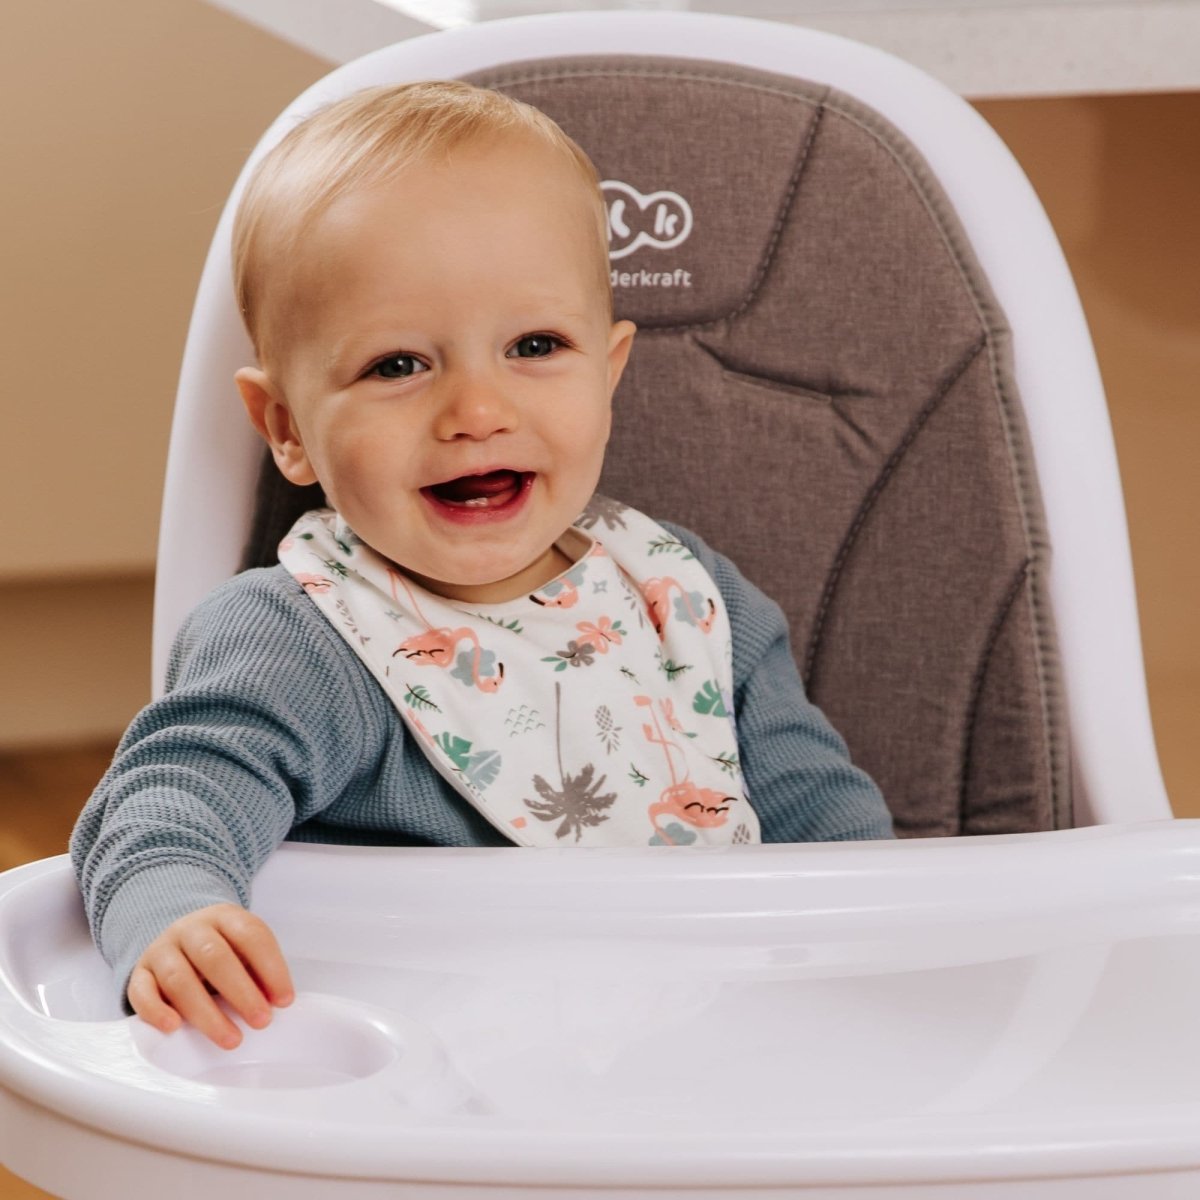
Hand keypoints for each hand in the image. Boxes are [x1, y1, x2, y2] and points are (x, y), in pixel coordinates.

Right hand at [128, 903, 293, 1048]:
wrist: (177, 935)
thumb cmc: (219, 948)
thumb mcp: (242, 948)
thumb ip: (258, 970)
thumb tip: (275, 1001)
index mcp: (224, 917)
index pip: (250, 935)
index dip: (271, 968)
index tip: (284, 1000)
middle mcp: (191, 929)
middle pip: (214, 957)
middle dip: (241, 992)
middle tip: (261, 1021)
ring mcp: (162, 950)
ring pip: (178, 978)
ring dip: (206, 1013)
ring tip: (231, 1038)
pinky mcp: (139, 973)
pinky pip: (141, 991)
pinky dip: (156, 1011)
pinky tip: (174, 1028)